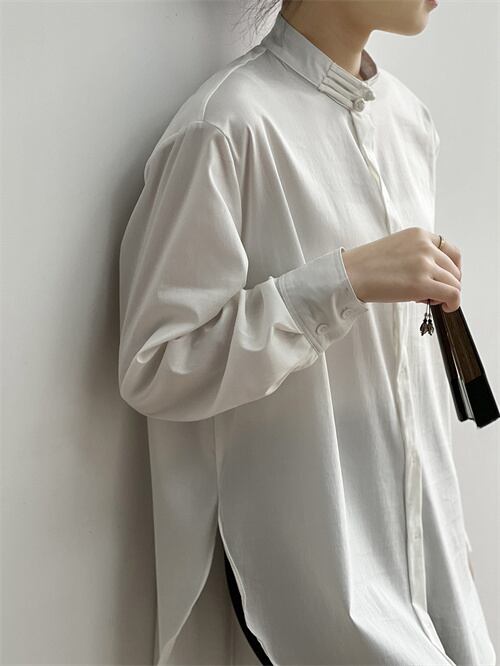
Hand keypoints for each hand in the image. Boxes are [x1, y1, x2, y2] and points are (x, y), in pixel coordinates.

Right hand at [341, 227, 461, 312]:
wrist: (350, 274)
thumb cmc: (366, 265)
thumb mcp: (397, 246)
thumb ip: (417, 253)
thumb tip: (432, 274)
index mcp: (419, 235)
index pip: (450, 251)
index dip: (451, 268)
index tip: (445, 278)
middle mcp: (425, 246)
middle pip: (454, 269)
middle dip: (447, 283)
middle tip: (432, 293)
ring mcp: (424, 265)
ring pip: (454, 283)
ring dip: (446, 294)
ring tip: (429, 299)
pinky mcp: (422, 284)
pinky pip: (452, 294)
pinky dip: (453, 303)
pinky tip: (445, 308)